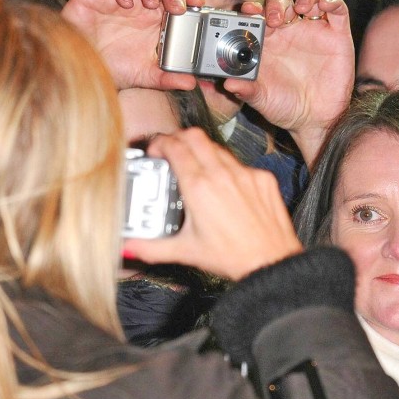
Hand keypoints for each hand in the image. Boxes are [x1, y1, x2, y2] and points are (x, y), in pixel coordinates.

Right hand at [62, 0, 202, 90]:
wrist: (83, 66)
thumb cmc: (113, 66)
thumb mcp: (144, 75)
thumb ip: (167, 77)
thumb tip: (190, 82)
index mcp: (155, 17)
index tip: (198, 3)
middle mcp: (139, 3)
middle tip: (177, 5)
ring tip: (150, 1)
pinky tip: (123, 1)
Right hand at [124, 128, 302, 278]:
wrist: (272, 263)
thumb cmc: (233, 258)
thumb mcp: (186, 252)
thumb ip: (151, 247)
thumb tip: (126, 247)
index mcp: (199, 187)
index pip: (174, 146)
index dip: (160, 143)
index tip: (155, 151)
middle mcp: (222, 174)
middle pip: (194, 136)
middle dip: (179, 139)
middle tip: (172, 152)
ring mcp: (245, 173)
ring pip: (218, 148)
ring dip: (203, 153)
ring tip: (197, 171)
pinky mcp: (262, 178)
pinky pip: (240, 164)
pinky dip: (228, 169)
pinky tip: (225, 188)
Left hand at [228, 0, 353, 165]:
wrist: (316, 121)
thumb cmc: (287, 108)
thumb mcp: (263, 100)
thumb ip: (246, 90)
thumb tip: (228, 83)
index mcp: (269, 41)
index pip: (258, 14)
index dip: (252, 8)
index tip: (248, 11)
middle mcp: (290, 31)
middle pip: (282, 0)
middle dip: (277, 3)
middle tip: (276, 18)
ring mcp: (314, 30)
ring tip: (301, 8)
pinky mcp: (337, 35)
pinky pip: (337, 9)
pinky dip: (332, 0)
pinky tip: (325, 5)